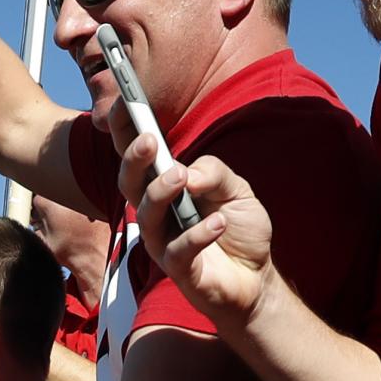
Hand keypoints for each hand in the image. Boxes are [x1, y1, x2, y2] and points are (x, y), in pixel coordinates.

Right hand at [120, 139, 277, 329]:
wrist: (257, 278)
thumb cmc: (240, 229)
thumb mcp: (237, 190)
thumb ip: (215, 173)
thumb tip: (188, 171)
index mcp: (167, 187)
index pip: (138, 156)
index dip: (125, 130)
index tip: (123, 102)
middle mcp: (157, 212)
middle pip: (129, 183)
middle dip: (133, 160)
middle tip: (149, 141)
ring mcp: (164, 242)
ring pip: (146, 216)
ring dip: (160, 192)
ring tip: (181, 177)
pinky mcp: (179, 270)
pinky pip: (178, 250)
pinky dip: (198, 234)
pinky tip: (218, 223)